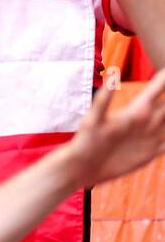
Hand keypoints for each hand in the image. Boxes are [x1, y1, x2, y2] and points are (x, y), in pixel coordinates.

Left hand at [62, 69, 164, 189]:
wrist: (84, 165)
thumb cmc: (86, 140)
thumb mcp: (93, 120)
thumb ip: (104, 100)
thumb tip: (113, 76)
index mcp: (134, 112)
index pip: (155, 92)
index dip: (164, 81)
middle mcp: (144, 121)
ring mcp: (148, 136)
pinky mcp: (150, 152)